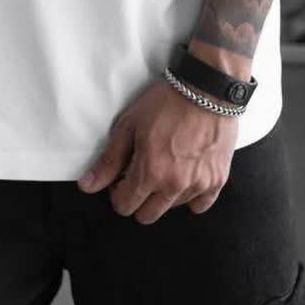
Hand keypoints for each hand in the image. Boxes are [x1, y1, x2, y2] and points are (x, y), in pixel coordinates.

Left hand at [76, 78, 238, 224]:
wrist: (206, 90)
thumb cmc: (166, 103)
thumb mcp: (129, 126)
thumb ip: (109, 161)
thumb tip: (87, 186)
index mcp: (150, 173)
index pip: (125, 206)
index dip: (117, 192)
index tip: (120, 177)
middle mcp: (175, 186)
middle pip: (147, 215)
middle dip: (138, 199)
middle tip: (140, 173)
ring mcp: (198, 185)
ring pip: (171, 209)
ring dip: (163, 195)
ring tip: (163, 167)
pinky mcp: (217, 180)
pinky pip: (200, 205)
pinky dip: (190, 196)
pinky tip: (185, 176)